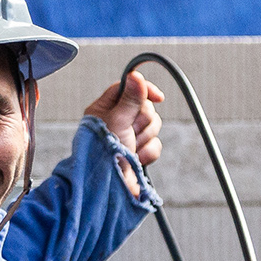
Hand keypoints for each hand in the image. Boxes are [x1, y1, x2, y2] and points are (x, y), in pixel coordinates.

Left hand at [82, 72, 165, 197]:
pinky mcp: (138, 152)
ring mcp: (129, 137)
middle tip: (129, 132)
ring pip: (153, 127)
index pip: (129, 87)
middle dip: (141, 122)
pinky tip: (135, 160)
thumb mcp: (116, 121)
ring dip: (144, 139)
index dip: (145, 90)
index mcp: (105, 108)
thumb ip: (130, 99)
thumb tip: (136, 75)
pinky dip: (147, 153)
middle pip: (145, 107)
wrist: (106, 186)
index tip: (158, 97)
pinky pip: (155, 145)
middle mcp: (117, 120)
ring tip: (130, 149)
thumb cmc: (102, 152)